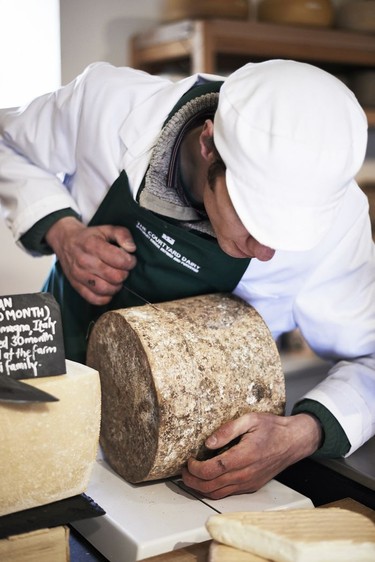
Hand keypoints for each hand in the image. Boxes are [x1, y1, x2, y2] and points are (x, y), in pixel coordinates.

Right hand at [45, 217, 136, 304]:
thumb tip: (132, 248)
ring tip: (116, 277)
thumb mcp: (107, 228)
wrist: (65, 241)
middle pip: (115, 277)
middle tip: (123, 269)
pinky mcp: (76, 286)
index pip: (120, 260)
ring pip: (106, 290)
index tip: (129, 259)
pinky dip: (106, 297)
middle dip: (124, 273)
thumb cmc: (90, 236)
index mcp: (92, 245)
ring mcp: (79, 275)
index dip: (130, 261)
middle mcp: (84, 261)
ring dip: (116, 286)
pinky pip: (95, 299)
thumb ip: (123, 234)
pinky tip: (108, 287)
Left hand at [181, 412, 321, 498]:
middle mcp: (246, 474)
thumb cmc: (273, 428)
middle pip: (211, 486)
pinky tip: (208, 478)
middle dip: (192, 481)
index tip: (189, 460)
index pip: (212, 470)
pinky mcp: (251, 486)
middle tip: (184, 470)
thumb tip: (209, 442)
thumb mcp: (250, 419)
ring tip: (191, 476)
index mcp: (244, 456)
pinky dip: (213, 489)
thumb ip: (227, 430)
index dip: (195, 468)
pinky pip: (228, 493)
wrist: (293, 441)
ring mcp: (249, 483)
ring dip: (200, 488)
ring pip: (218, 494)